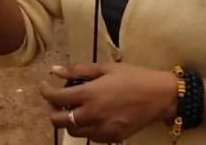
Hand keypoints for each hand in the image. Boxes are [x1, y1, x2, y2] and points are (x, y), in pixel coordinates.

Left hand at [40, 63, 178, 142]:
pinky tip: (91, 116)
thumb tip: (54, 70)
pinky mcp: (112, 138)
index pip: (55, 98)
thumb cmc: (133, 77)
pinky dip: (85, 128)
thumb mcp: (105, 68)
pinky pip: (90, 137)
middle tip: (58, 100)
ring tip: (75, 108)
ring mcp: (102, 129)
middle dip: (53, 110)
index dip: (45, 92)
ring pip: (73, 132)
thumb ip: (77, 70)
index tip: (45, 86)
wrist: (160, 96)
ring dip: (68, 120)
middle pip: (58, 121)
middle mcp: (93, 114)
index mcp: (90, 93)